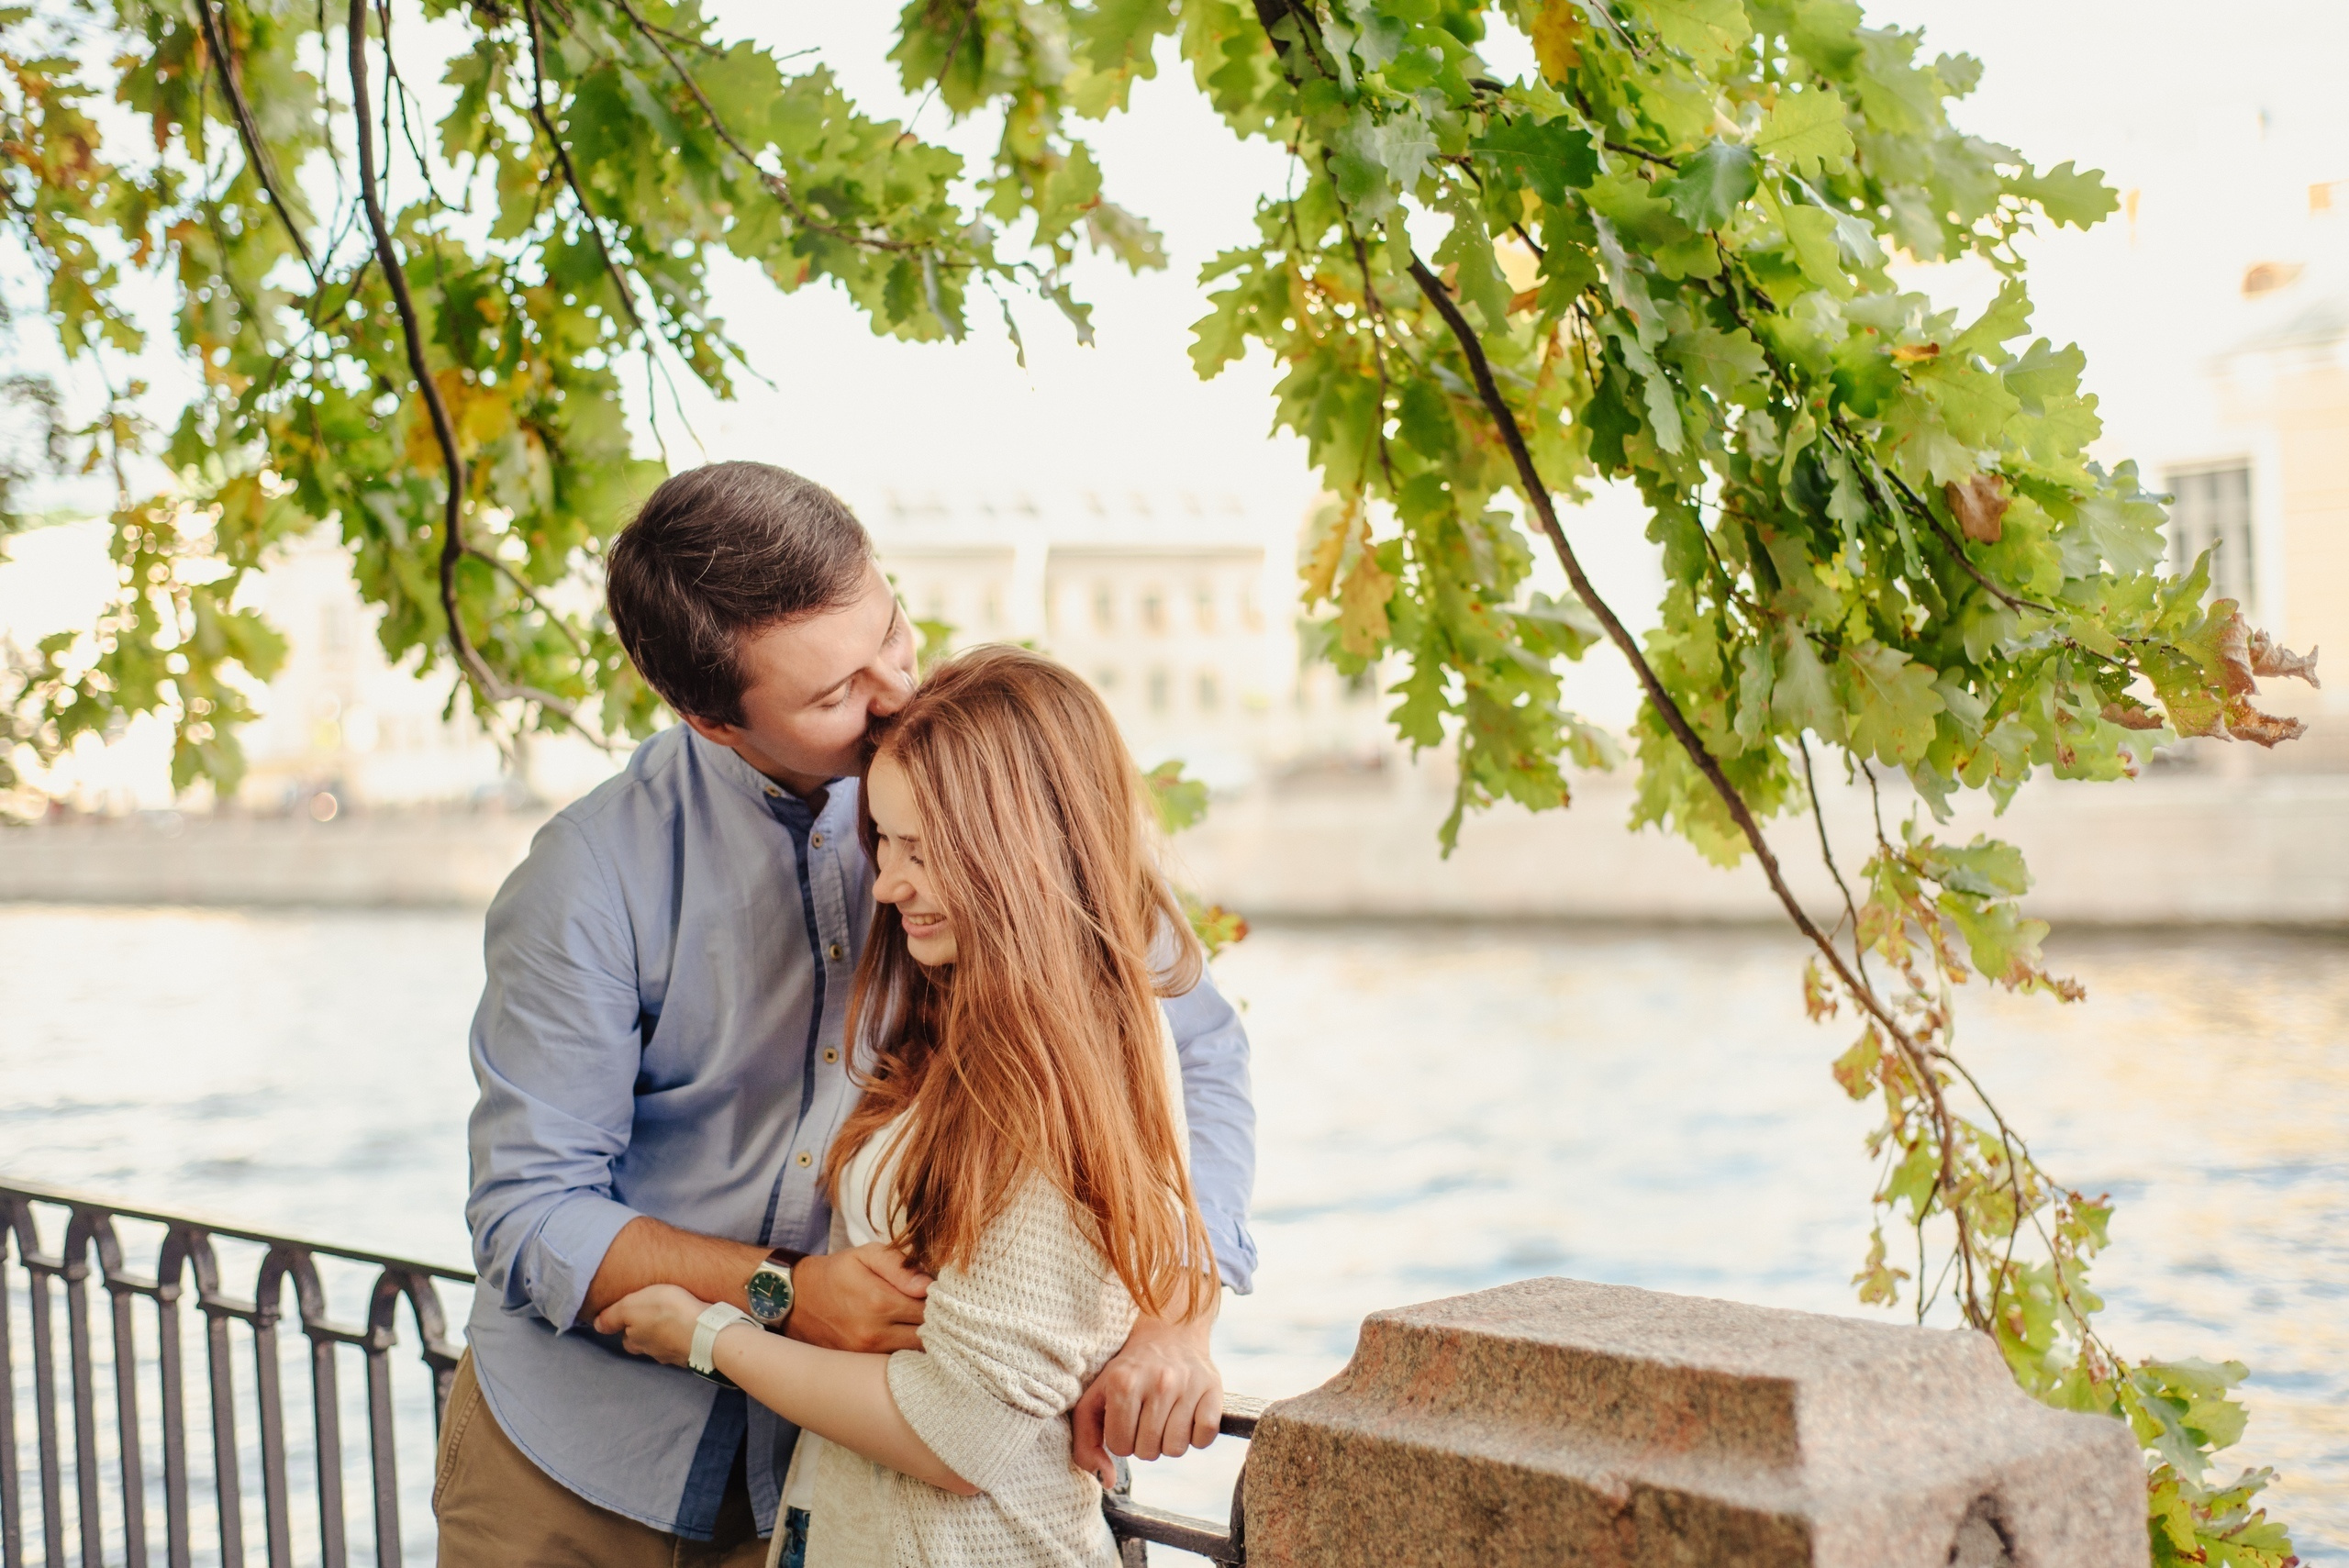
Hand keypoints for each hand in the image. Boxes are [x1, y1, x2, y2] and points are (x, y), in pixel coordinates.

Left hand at [592, 1283, 709, 1366]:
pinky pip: (685, 1345)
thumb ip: (613, 1315)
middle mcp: (653, 1352)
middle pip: (645, 1344)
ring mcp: (675, 1355)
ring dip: (667, 1334)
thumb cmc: (667, 1313)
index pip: (626, 1337)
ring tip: (675, 1319)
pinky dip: (685, 1337)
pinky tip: (691, 1328)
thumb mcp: (633, 1306)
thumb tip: (596, 1326)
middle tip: (655, 1315)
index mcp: (636, 1341)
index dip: (628, 1324)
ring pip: (665, 1345)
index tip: (634, 1312)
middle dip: (647, 1333)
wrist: (706, 1333)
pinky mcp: (694, 1353)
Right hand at [785, 1242, 931, 1353]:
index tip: (949, 1295)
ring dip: (927, 1342)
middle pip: (927, 1337)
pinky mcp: (860, 1365)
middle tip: (943, 1312)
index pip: (931, 1309)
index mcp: (880, 1301)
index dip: (945, 1303)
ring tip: (930, 1325)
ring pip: (914, 1354)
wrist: (797, 1300)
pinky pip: (897, 1365)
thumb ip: (899, 1266)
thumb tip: (928, 1285)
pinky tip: (911, 1340)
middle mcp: (874, 1333)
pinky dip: (908, 1354)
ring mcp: (867, 1354)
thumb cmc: (837, 1273)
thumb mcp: (866, 1255)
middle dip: (940, 1325)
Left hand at [1072, 1308, 1221, 1483]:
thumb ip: (1087, 1442)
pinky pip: (1204, 1439)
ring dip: (1169, 1441)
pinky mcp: (1213, 1389)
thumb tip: (1106, 1481)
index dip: (1121, 1439)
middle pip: (1148, 1452)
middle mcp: (1157, 1382)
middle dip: (1144, 1443)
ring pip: (1176, 1450)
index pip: (1120, 1446)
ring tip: (1166, 1416)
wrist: (1169, 1332)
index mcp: (1122, 1382)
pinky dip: (1196, 1436)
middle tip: (1146, 1417)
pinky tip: (1187, 1415)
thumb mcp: (1095, 1398)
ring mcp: (1187, 1385)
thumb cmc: (1126, 1373)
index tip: (1126, 1419)